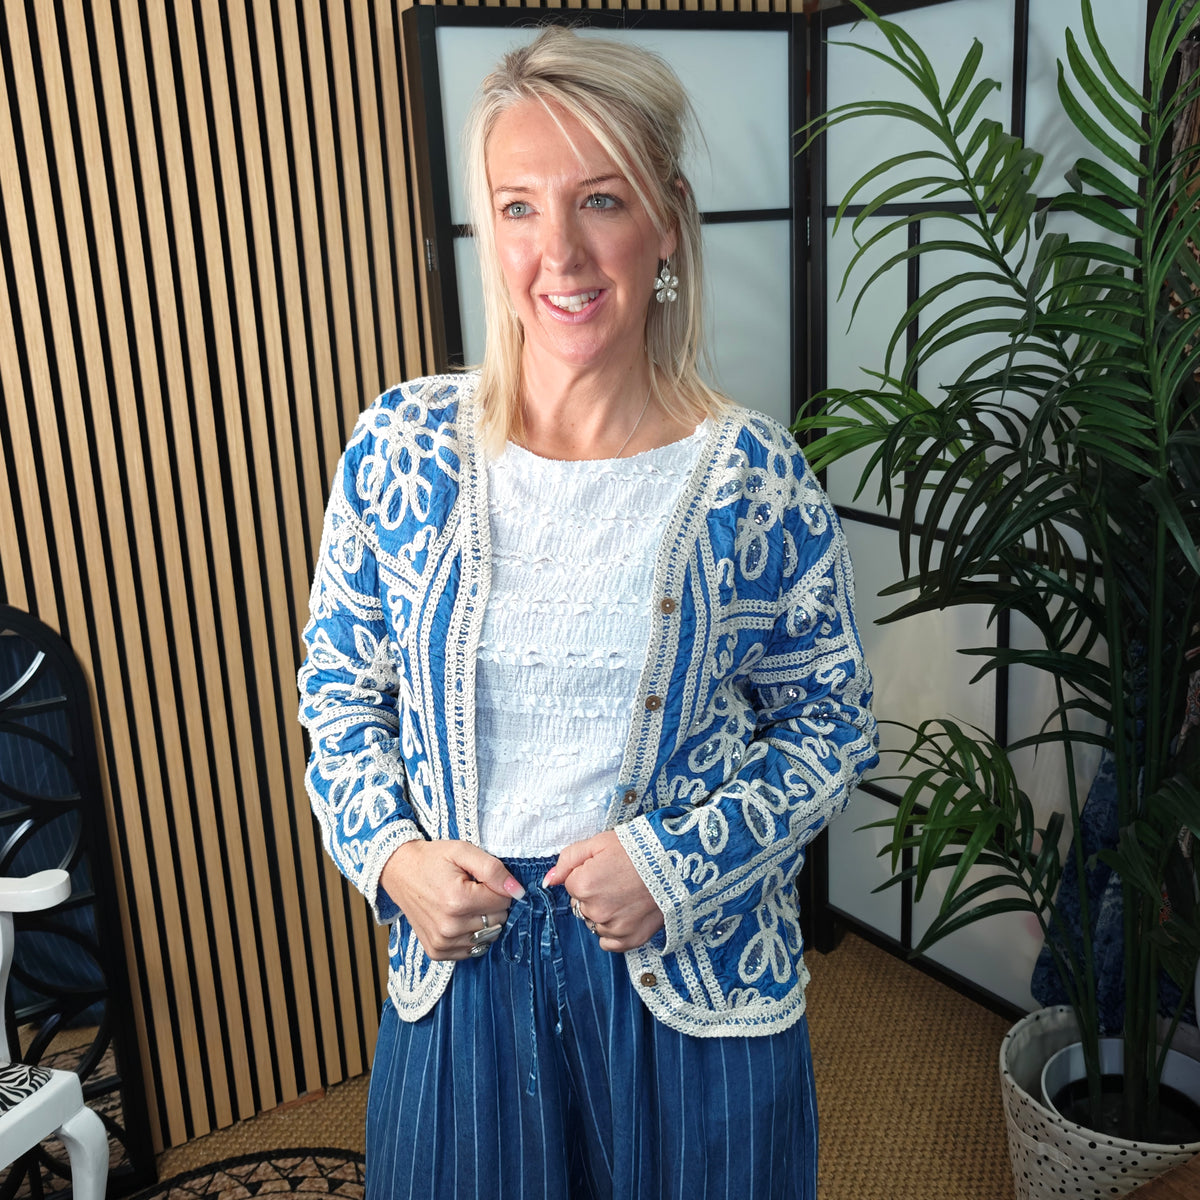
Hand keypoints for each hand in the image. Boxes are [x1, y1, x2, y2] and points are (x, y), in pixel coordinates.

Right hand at [380, 840, 525, 959]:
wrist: (399, 872)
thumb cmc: (432, 859)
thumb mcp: (463, 851)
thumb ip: (493, 869)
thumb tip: (518, 891)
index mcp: (458, 901)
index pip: (504, 901)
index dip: (498, 886)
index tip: (481, 879)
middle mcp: (450, 927)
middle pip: (498, 920)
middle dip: (492, 903)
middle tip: (472, 889)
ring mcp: (442, 943)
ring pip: (488, 936)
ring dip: (483, 920)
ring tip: (464, 903)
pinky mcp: (437, 952)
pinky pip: (472, 949)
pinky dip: (472, 934)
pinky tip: (458, 918)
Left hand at [545, 831, 663, 952]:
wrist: (677, 864)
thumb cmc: (638, 849)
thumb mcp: (599, 843)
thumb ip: (568, 859)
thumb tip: (549, 880)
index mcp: (583, 885)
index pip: (571, 885)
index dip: (587, 873)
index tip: (606, 867)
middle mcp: (595, 910)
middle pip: (581, 905)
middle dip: (593, 894)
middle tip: (617, 880)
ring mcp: (613, 927)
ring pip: (594, 922)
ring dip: (603, 912)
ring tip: (625, 895)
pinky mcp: (631, 939)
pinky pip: (608, 943)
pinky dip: (613, 931)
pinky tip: (625, 914)